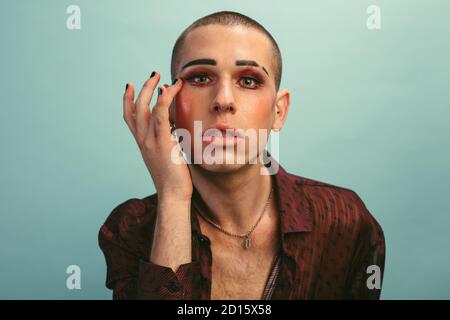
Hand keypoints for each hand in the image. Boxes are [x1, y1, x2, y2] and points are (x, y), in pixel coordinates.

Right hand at [123, 72, 192, 201]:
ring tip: (161, 76)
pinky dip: (163, 100)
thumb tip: (175, 130)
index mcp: (142, 143)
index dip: (127, 99)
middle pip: (135, 108)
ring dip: (152, 89)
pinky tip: (168, 90)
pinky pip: (160, 117)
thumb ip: (166, 142)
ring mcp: (150, 142)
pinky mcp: (162, 143)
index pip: (129, 117)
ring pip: (145, 108)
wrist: (173, 195)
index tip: (130, 85)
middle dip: (143, 88)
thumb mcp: (167, 157)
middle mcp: (142, 141)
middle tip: (153, 75)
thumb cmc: (174, 178)